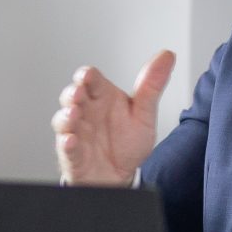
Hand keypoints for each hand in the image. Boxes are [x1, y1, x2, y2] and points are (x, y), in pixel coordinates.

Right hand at [52, 50, 175, 185]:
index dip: (87, 76)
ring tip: (73, 114)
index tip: (88, 74)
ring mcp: (77, 132)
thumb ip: (152, 86)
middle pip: (72, 96)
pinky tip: (71, 139)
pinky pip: (66, 147)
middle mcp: (87, 112)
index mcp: (103, 98)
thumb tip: (167, 56)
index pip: (92, 81)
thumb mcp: (144, 114)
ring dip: (66, 116)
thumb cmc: (126, 143)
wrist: (121, 175)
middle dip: (72, 93)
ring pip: (64, 120)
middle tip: (78, 92)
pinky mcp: (73, 154)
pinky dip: (66, 143)